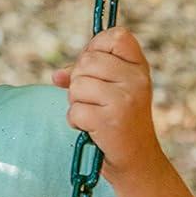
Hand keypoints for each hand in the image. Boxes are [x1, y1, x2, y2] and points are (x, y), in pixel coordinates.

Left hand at [50, 27, 165, 181]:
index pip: (116, 35)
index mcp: (139, 68)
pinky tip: (92, 129)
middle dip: (79, 80)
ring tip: (94, 115)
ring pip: (77, 84)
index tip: (95, 66)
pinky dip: (76, 121)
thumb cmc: (121, 123)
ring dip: (77, 102)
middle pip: (87, 60)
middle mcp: (136, 80)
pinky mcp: (109, 120)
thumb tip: (56, 76)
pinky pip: (74, 110)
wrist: (137, 161)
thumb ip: (86, 76)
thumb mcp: (113, 91)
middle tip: (93, 99)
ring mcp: (124, 99)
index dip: (96, 46)